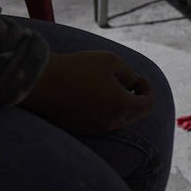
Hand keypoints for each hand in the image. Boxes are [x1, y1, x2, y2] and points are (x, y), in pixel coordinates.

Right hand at [19, 51, 154, 133]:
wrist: (43, 82)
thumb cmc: (78, 68)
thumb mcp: (110, 61)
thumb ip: (128, 73)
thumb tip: (133, 83)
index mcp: (121, 105)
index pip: (147, 105)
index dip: (147, 89)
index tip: (137, 77)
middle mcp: (110, 122)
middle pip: (135, 115)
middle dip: (136, 98)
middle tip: (128, 81)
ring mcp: (95, 128)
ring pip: (119, 120)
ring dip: (121, 105)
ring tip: (111, 86)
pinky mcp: (81, 129)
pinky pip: (103, 122)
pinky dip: (107, 111)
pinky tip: (97, 95)